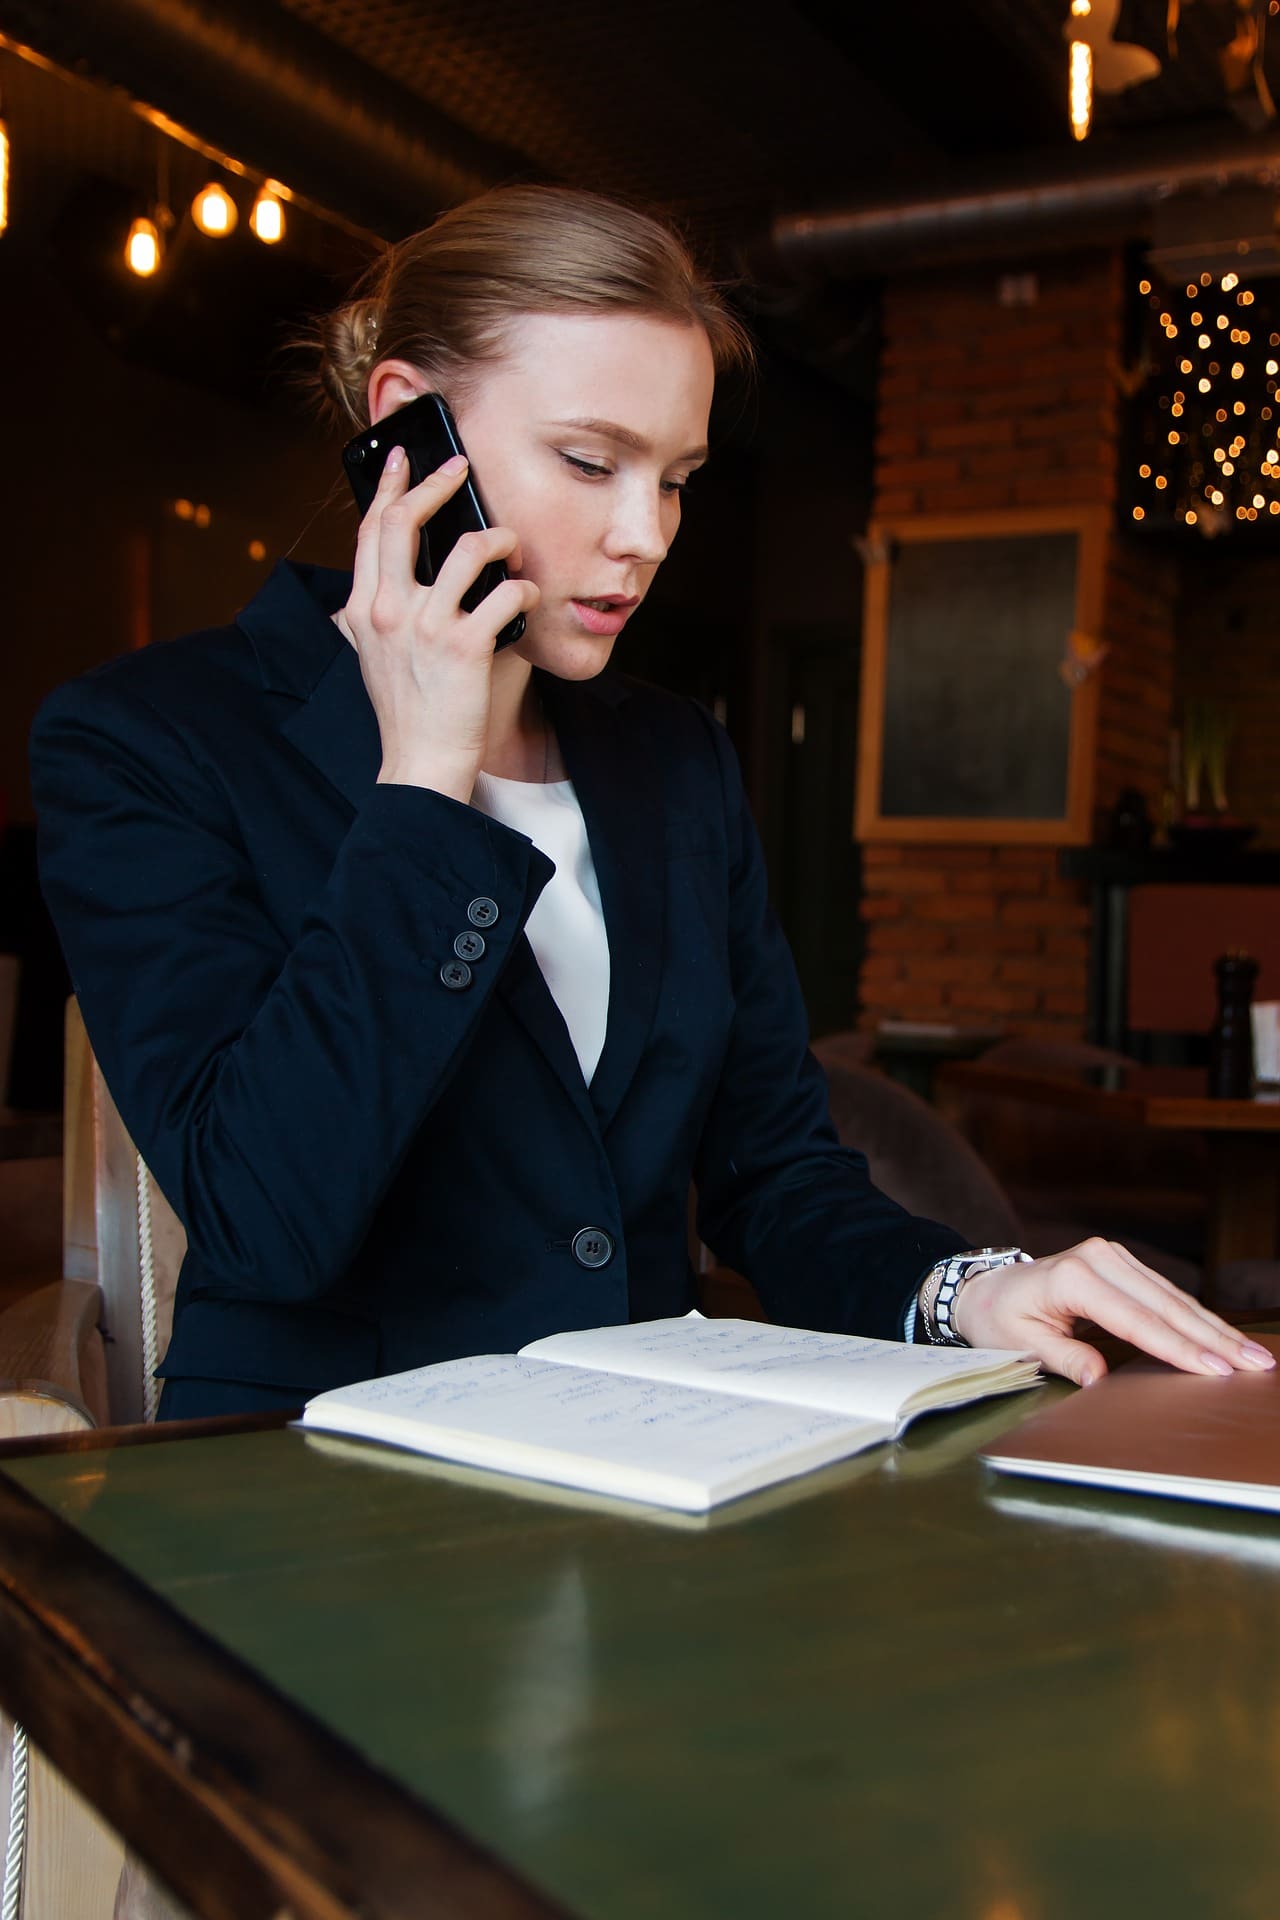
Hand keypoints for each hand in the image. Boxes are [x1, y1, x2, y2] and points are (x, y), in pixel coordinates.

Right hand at [339, 448, 540, 799]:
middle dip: (436, 483)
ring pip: (466, 550)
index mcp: (363, 607)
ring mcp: (425, 626)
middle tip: (460, 468)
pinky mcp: (464, 646)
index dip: (387, 487)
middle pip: (406, 521)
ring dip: (498, 540)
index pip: (370, 530)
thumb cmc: (406, 709)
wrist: (420, 759)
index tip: (402, 459)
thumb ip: (367, 617)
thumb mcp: (371, 656)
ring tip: (510, 548)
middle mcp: (387, 610)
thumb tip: (369, 589)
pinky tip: (525, 598)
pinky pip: (504, 595)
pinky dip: (522, 591)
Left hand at [951, 1236, 1276, 1385]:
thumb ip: (1064, 1360)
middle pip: (1165, 1305)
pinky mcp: (1119, 1261)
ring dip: (1213, 1327)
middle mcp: (1098, 1258)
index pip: (1137, 1320)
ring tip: (1251, 1354)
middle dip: (1213, 1338)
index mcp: (1074, 1278)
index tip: (1215, 1369)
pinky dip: (1195, 1315)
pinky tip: (1222, 1335)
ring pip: (1172, 1296)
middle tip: (1255, 1364)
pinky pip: (1163, 1292)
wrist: (984, 1288)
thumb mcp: (1021, 1344)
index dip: (1178, 1347)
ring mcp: (1111, 1255)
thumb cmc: (998, 1318)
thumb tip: (1100, 1380)